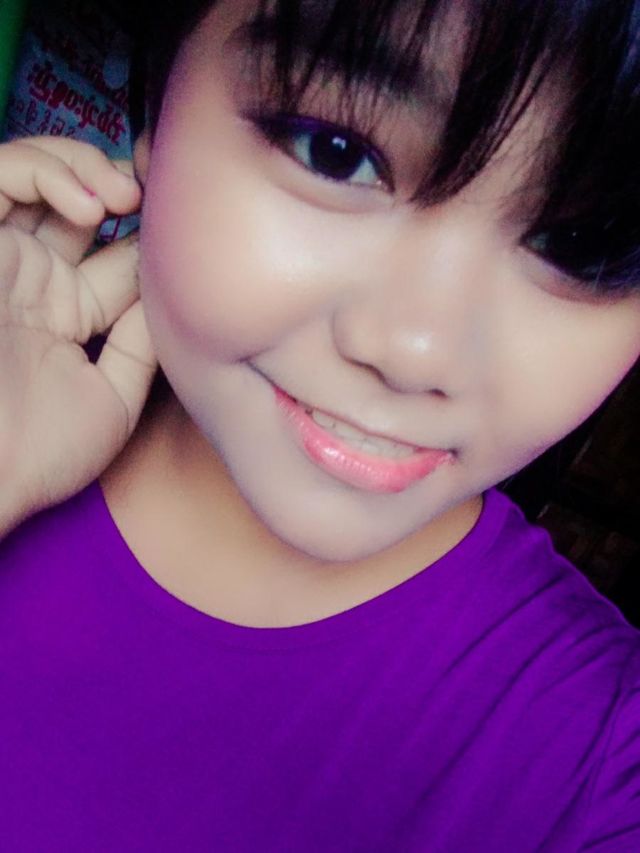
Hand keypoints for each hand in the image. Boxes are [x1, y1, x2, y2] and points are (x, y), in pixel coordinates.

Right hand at [0, 136, 156, 534]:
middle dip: (124, 186)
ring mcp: (0, 258)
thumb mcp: (113, 398)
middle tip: (157, 190)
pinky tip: (86, 204)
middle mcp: (34, 278)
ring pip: (38, 175)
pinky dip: (41, 171)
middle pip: (80, 204)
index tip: (189, 217)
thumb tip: (169, 293)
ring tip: (124, 196)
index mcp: (68, 314)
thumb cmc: (39, 452)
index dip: (152, 232)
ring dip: (87, 169)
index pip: (118, 254)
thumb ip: (141, 343)